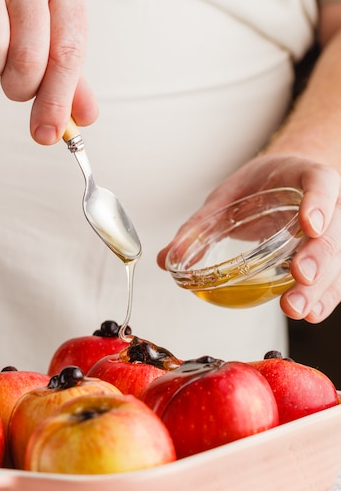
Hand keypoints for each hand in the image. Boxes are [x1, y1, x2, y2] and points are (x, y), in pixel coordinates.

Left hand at [158, 153, 340, 322]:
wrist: (283, 181)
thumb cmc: (260, 186)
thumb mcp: (226, 197)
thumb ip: (200, 226)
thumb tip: (166, 258)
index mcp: (305, 177)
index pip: (321, 182)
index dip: (319, 202)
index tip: (308, 224)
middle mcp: (326, 206)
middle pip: (333, 232)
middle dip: (318, 258)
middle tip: (300, 277)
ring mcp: (330, 233)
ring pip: (337, 260)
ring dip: (320, 287)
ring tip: (296, 307)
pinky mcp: (326, 258)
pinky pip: (334, 279)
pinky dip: (323, 298)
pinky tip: (309, 313)